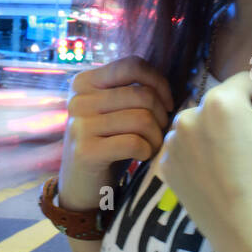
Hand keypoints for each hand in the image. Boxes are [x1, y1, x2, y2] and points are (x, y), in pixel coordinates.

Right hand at [57, 55, 173, 210]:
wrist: (80, 185)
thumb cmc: (106, 143)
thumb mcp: (112, 111)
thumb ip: (131, 92)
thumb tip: (173, 87)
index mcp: (84, 82)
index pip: (132, 65)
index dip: (158, 82)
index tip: (167, 103)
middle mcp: (78, 99)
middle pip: (142, 95)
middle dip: (161, 116)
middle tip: (158, 133)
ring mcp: (80, 125)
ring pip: (142, 119)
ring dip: (156, 137)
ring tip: (152, 146)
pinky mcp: (86, 151)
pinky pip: (134, 143)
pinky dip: (147, 151)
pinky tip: (142, 156)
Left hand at [152, 70, 251, 251]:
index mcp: (220, 101)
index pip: (249, 83)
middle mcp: (188, 117)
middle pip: (223, 104)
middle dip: (245, 119)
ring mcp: (173, 145)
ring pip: (203, 126)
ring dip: (222, 136)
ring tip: (242, 164)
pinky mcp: (167, 170)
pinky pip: (188, 151)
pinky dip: (203, 157)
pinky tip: (223, 178)